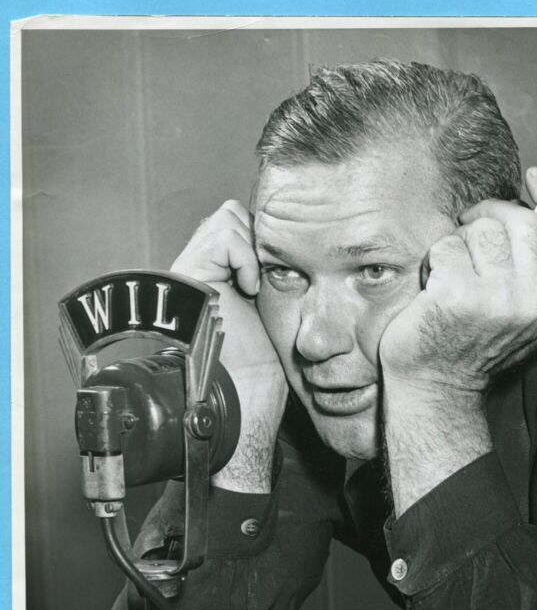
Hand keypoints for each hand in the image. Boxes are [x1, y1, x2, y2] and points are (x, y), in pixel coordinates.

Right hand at [172, 201, 287, 491]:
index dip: (260, 249)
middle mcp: (193, 271)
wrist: (247, 393)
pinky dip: (245, 260)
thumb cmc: (261, 363)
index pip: (237, 228)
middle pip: (231, 217)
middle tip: (260, 288)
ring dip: (252, 254)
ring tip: (252, 291)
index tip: (267, 287)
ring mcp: (187, 271)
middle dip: (256, 247)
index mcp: (210, 280)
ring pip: (228, 218)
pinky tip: (246, 293)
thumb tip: (276, 237)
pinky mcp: (188, 272)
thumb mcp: (266, 308)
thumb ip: (259, 272)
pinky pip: (225, 233)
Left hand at [379, 167, 536, 393]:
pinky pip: (446, 247)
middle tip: (465, 224)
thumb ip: (530, 275)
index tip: (534, 176)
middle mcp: (530, 301)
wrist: (434, 389)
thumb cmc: (466, 348)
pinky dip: (433, 262)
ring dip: (457, 242)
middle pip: (520, 222)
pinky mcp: (458, 296)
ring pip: (481, 230)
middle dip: (488, 213)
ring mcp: (496, 299)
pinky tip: (431, 288)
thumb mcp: (515, 318)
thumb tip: (535, 212)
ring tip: (448, 272)